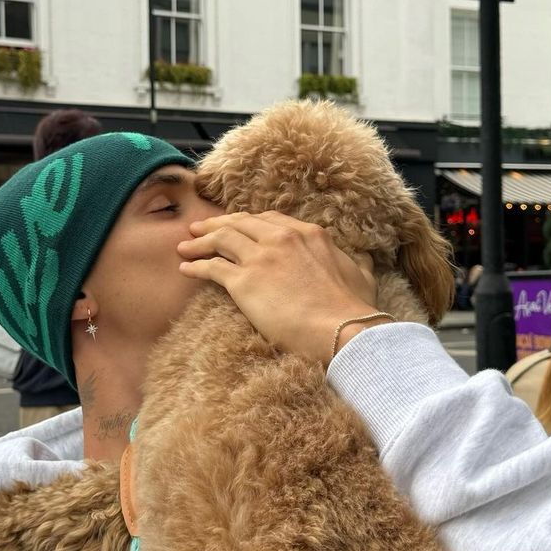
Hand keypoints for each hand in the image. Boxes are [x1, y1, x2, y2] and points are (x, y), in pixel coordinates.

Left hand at [178, 211, 380, 365]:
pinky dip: (196, 266)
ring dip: (200, 242)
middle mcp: (281, 239)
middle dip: (217, 224)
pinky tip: (186, 268)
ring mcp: (261, 258)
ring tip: (185, 246)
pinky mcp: (244, 282)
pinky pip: (211, 268)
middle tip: (200, 228)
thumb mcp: (362, 276)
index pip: (269, 220)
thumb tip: (366, 258)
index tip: (235, 225)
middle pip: (239, 224)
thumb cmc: (354, 309)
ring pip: (221, 240)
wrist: (342, 330)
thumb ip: (356, 262)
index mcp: (308, 233)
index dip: (247, 221)